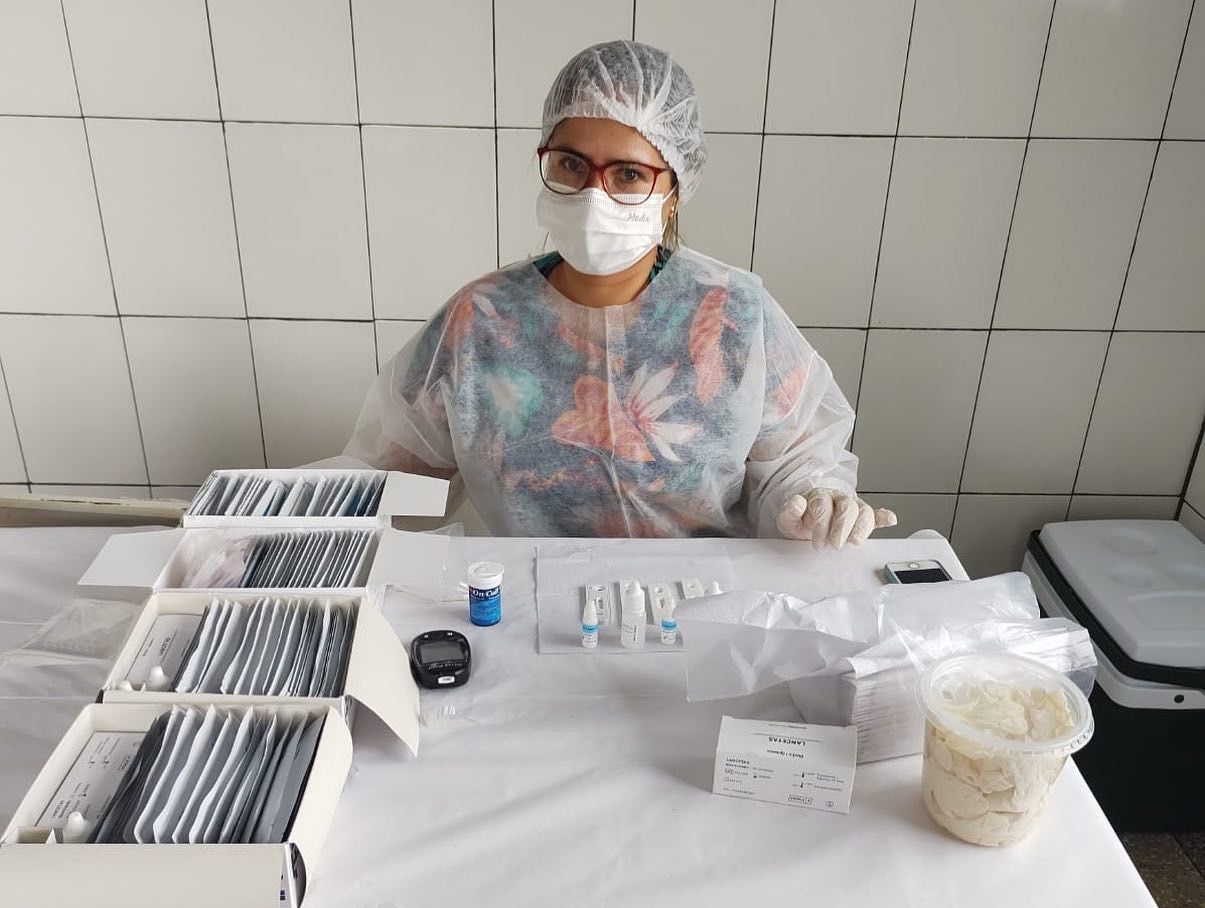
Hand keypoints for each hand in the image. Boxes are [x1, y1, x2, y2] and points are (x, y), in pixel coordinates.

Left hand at [776, 489, 896, 548]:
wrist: (807, 521)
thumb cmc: (800, 520)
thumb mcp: (787, 518)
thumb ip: (790, 511)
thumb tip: (798, 502)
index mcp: (819, 496)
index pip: (824, 506)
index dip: (822, 525)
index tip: (818, 543)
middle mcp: (838, 498)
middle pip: (847, 506)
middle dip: (842, 527)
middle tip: (835, 545)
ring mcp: (853, 506)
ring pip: (864, 511)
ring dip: (861, 527)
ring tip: (854, 542)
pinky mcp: (862, 517)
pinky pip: (876, 515)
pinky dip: (884, 517)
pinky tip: (890, 520)